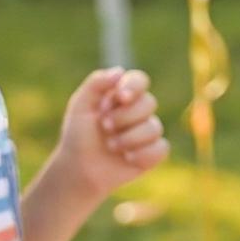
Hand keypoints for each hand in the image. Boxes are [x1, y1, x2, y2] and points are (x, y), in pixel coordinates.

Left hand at [55, 69, 166, 200]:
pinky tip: (127, 158)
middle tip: (105, 126)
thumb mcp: (80, 106)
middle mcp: (138, 111)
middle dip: (125, 117)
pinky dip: (142, 154)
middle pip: (149, 103)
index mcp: (121, 96)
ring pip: (155, 127)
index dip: (134, 86)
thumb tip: (120, 71)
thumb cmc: (78, 136)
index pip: (139, 80)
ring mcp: (147, 131)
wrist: (80, 169)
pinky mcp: (154, 152)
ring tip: (111, 146)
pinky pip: (161, 148)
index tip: (121, 97)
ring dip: (129, 138)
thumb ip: (96, 84)